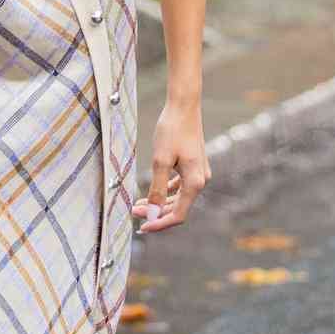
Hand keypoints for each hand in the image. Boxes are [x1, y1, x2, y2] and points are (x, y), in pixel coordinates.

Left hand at [132, 99, 209, 233]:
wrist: (183, 106)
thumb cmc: (172, 130)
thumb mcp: (160, 161)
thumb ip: (157, 189)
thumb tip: (153, 214)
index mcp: (195, 182)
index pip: (178, 214)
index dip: (159, 223)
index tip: (141, 227)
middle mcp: (201, 180)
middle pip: (178, 207)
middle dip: (156, 213)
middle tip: (133, 212)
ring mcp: (199, 173)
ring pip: (178, 197)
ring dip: (159, 203)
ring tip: (138, 204)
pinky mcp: (193, 166)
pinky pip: (180, 186)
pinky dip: (165, 191)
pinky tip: (150, 192)